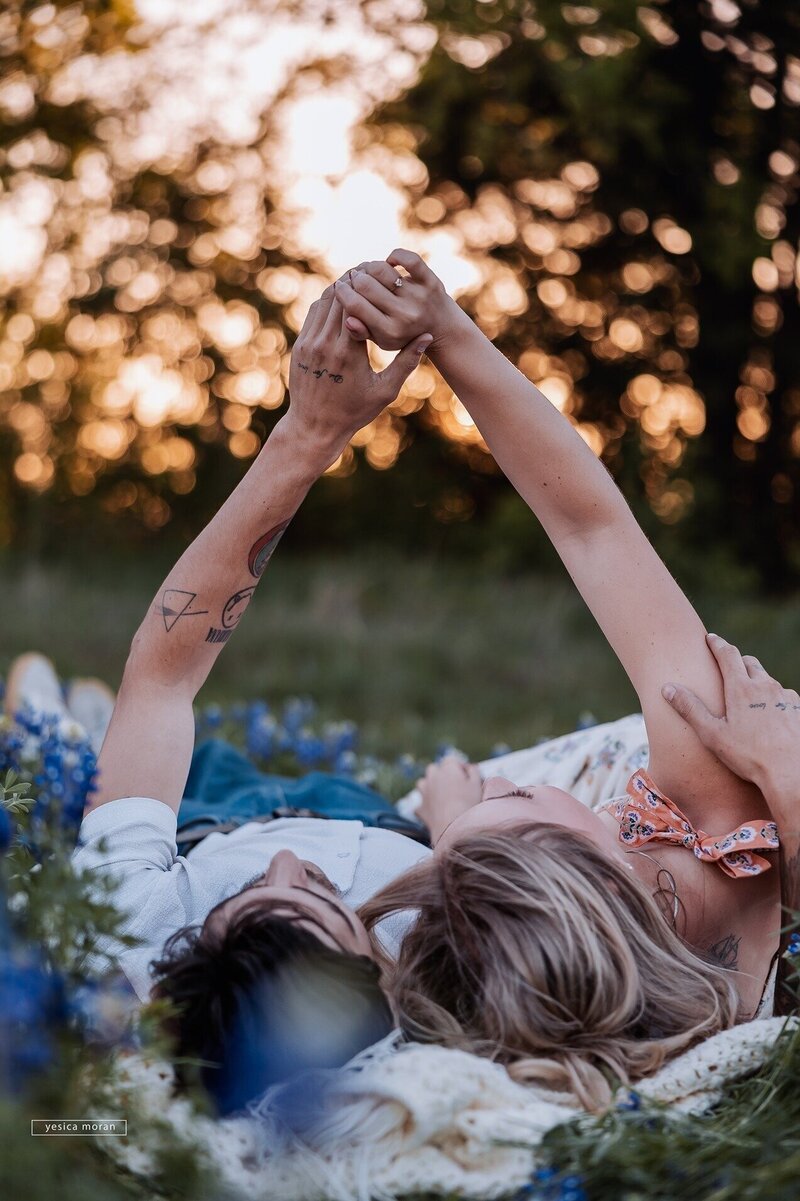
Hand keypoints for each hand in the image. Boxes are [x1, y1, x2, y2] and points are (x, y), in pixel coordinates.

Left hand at [286, 280, 431, 455]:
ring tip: (356, 284)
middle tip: (369, 274)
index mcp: (348, 353)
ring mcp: (309, 344)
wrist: (316, 426)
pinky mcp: (300, 346)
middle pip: (339, 299)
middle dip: (353, 284)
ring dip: (339, 291)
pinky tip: (341, 301)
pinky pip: (313, 314)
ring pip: (323, 302)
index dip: (367, 289)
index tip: (380, 281)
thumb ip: (406, 363)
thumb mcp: (385, 391)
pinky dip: (327, 304)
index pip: (356, 306)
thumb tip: (426, 337)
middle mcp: (325, 344)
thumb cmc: (354, 411)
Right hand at [334, 250, 464, 352]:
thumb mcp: (381, 340)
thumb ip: (361, 331)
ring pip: (381, 269)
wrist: (441, 329)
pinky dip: (394, 256)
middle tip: (353, 278)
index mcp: (390, 332)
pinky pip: (408, 259)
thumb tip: (346, 320)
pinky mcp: (430, 281)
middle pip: (364, 285)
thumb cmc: (403, 334)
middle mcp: (405, 315)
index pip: (354, 306)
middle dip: (354, 279)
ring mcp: (419, 297)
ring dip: (370, 267)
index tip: (339, 286)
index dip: (342, 292)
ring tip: (368, 271)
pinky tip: (389, 263)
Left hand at [416, 754, 482, 843]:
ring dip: (429, 786)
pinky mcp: (420, 808)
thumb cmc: (469, 804)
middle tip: (454, 785)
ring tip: (441, 796)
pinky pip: (420, 805)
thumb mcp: (477, 784)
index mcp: (447, 768)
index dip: (459, 767)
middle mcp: (432, 777)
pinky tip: (434, 812)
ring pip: (423, 783)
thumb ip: (474, 771)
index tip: (467, 776)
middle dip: (441, 774)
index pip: (451, 760)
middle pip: (434, 769)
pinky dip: (425, 806)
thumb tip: (470, 767)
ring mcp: (424, 792)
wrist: (454, 828)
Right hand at [662, 633, 799, 807]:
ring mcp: (784, 697)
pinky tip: (769, 714)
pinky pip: (783, 696)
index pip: (727, 654)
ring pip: (768, 679)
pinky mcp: (798, 708)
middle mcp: (765, 686)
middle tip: (727, 665)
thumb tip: (667, 688)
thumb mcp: (712, 734)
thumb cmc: (749, 756)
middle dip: (737, 661)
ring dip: (756, 681)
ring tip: (748, 696)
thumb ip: (690, 709)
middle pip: (749, 662)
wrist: (791, 772)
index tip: (711, 638)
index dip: (717, 644)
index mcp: (741, 689)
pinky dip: (773, 698)